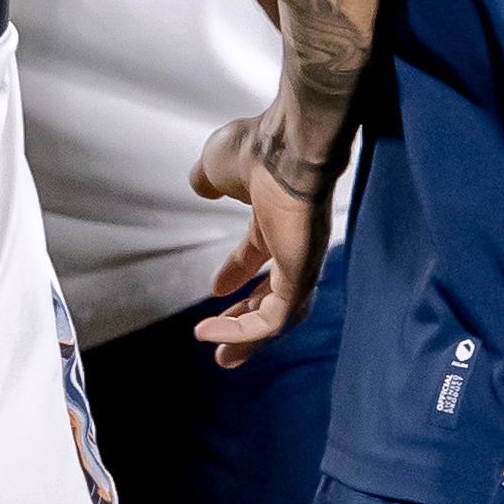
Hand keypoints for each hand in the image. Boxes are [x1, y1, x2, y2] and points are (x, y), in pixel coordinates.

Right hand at [189, 110, 331, 366]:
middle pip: (274, 293)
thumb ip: (208, 179)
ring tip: (222, 357)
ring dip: (247, 337)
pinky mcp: (302, 277)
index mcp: (276, 218)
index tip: (215, 290)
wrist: (288, 145)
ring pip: (279, 315)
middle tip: (220, 344)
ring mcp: (302, 262)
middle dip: (245, 320)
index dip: (237, 273)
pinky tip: (215, 335)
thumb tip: (201, 185)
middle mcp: (294, 243)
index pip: (260, 254)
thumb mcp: (216, 164)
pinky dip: (246, 332)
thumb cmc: (259, 147)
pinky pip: (275, 318)